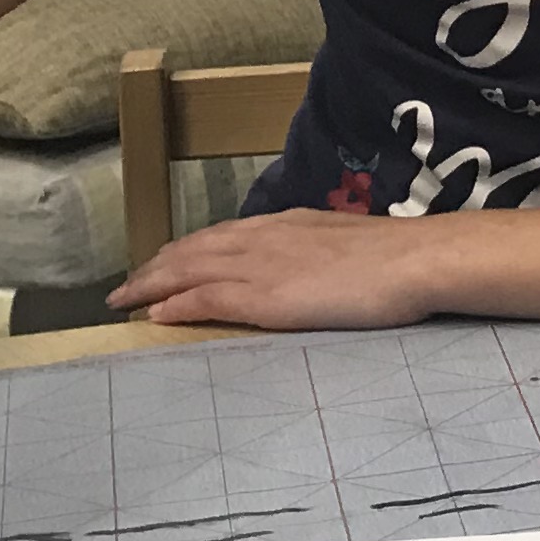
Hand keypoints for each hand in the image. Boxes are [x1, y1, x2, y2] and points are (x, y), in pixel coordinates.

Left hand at [110, 210, 441, 332]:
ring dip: (152, 283)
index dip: (186, 251)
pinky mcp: (264, 297)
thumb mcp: (344, 244)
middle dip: (156, 267)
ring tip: (124, 297)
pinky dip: (177, 303)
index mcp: (286, 225)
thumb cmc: (395, 258)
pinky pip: (208, 297)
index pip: (221, 236)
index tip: (162, 264)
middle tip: (125, 285)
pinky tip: (155, 314)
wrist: (415, 261)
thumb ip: (313, 251)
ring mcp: (262, 266)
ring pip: (190, 269)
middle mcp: (264, 238)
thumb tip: (302, 266)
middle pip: (193, 250)